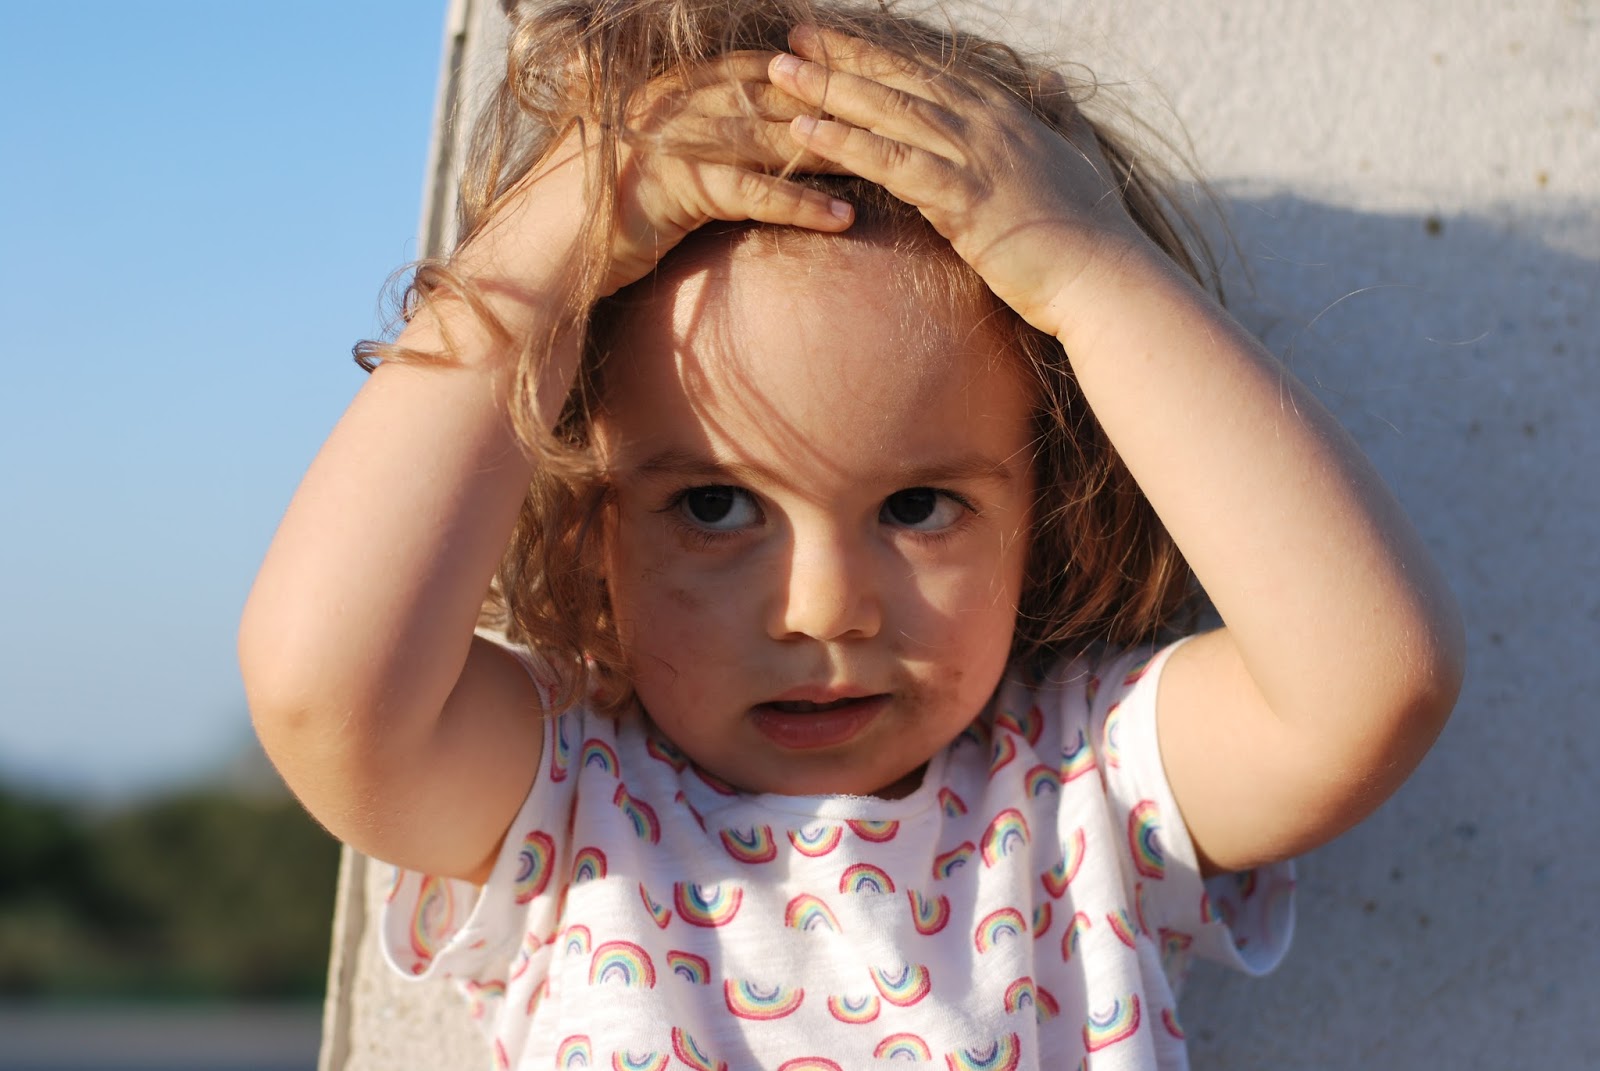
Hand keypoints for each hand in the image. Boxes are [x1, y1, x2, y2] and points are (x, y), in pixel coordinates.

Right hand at [468, 53, 854, 297]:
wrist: (540, 254)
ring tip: (887, 167)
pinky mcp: (674, 184)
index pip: (754, 68)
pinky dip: (800, 204)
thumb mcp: (644, 166)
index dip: (808, 75)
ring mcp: (672, 138)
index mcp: (667, 86)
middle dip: (833, 109)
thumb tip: (737, 140)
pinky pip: (752, 191)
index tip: (859, 87)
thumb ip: (689, 142)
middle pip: (773, 96)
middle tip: (893, 125)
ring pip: (770, 136)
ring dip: (832, 152)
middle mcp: (671, 99)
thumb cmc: (592, 217)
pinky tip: (842, 218)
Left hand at [768, 26, 1149, 337]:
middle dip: (844, 57)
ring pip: (889, 112)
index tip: (837, 38)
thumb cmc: (1092, 231)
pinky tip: (805, 132)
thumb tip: (1048, 81)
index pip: (931, 73)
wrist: (1106, 279)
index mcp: (1008, 113)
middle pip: (902, 80)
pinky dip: (846, 143)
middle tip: (792, 38)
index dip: (881, 54)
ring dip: (830, 90)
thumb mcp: (1078, 155)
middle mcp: (988, 123)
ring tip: (778, 72)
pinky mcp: (963, 199)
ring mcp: (976, 157)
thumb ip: (1058, 114)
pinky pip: (891, 162)